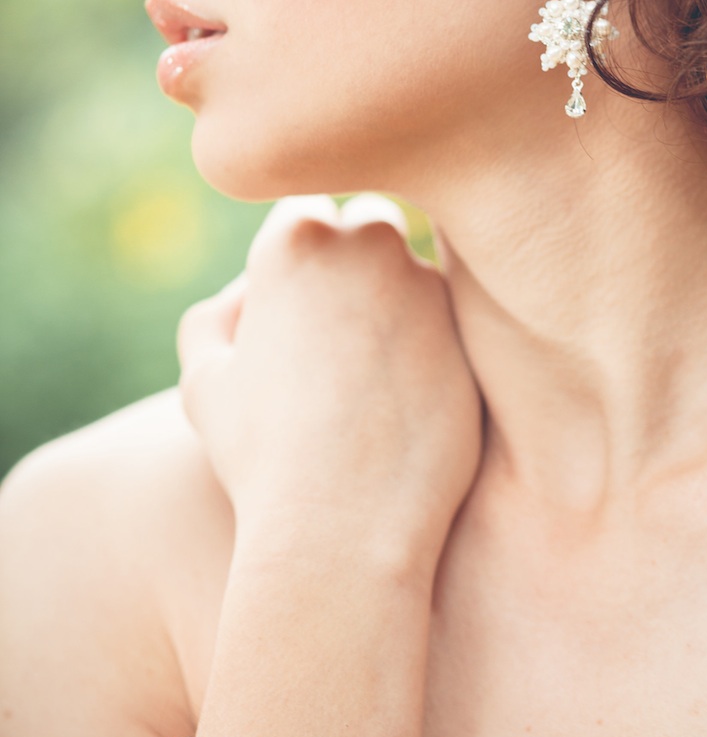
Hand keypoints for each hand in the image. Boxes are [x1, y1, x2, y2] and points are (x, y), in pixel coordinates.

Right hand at [176, 195, 482, 574]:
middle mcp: (371, 243)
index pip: (304, 209)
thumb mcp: (203, 381)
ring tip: (375, 375)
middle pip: (369, 221)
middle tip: (340, 324)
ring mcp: (432, 285)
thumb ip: (219, 314)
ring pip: (418, 270)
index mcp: (297, 240)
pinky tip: (415, 397)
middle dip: (358, 256)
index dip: (297, 254)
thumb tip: (254, 290)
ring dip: (403, 299)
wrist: (343, 527)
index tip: (296, 297)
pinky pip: (454, 321)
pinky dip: (438, 343)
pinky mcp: (472, 332)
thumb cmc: (259, 456)